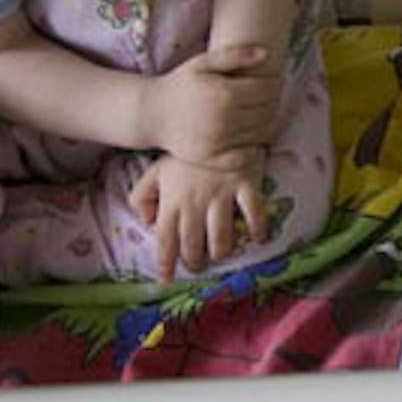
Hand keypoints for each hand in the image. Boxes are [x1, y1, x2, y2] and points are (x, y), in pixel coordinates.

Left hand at [132, 151, 272, 279]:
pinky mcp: (245, 185)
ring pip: (221, 236)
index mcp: (172, 202)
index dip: (165, 263)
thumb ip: (142, 197)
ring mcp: (222, 196)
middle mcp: (196, 205)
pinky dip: (257, 227)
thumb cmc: (183, 152)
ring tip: (220, 256)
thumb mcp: (155, 171)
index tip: (166, 279)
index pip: (165, 241)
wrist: (212, 122)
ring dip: (220, 252)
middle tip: (197, 266)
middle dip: (194, 262)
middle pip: (194, 245)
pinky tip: (258, 238)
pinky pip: (253, 211)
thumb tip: (148, 221)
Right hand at [142, 42, 283, 163]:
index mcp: (225, 93)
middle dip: (272, 103)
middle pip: (267, 112)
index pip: (268, 90)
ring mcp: (218, 141)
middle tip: (268, 98)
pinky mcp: (211, 159)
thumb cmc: (180, 84)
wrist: (152, 114)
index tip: (274, 82)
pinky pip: (244, 157)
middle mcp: (223, 119)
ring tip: (259, 114)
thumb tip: (266, 53)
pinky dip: (253, 149)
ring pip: (260, 133)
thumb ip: (234, 55)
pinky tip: (251, 138)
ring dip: (266, 124)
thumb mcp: (202, 63)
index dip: (276, 84)